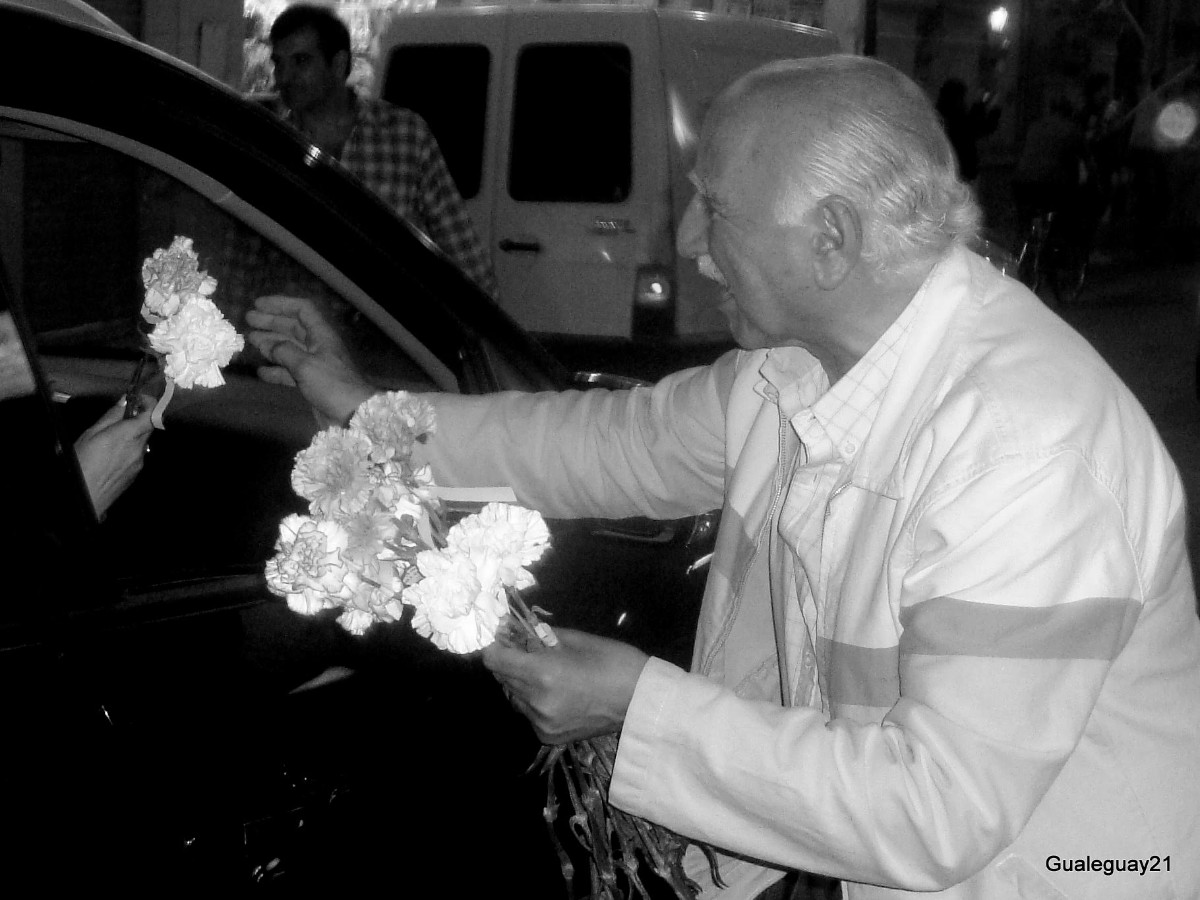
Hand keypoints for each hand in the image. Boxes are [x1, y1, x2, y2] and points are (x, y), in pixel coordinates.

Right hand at [75, 396, 153, 517]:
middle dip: (137, 419)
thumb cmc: (82, 463)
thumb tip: (125, 401)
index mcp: (129, 435)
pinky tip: (111, 455)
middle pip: (148, 427)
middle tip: (119, 417)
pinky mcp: (136, 473)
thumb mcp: (91, 434)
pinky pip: (137, 454)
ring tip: (109, 440)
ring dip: (131, 435)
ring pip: (142, 441)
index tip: (137, 399)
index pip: (152, 413)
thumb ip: (111, 417)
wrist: (86, 497)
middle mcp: (139, 448)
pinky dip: (128, 449)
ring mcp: (139, 462)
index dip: (148, 403)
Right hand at [245, 295, 375, 426]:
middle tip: (248, 320)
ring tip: (250, 341)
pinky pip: (290, 372)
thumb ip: (284, 351)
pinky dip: (276, 370)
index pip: (302, 310)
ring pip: (289, 349)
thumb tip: (268, 345)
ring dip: (270, 344)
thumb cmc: (331, 384)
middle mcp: (318, 346)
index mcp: (322, 335)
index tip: (258, 305)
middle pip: (293, 328)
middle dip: (271, 322)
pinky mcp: (311, 383)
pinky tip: (261, 372)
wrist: (352, 415)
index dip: (281, 304)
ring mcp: (314, 365)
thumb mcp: (306, 364)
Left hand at [482, 625, 649, 743]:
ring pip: (513, 696)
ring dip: (521, 682)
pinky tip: (556, 692)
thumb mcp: (577, 639)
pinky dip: (534, 701)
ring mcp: (541, 723)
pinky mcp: (548, 736)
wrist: (641, 701)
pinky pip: (528, 712)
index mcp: (542, 673)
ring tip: (546, 672)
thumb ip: (540, 635)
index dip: (497, 646)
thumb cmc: (614, 661)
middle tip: (530, 650)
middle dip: (511, 661)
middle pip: (502, 678)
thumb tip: (514, 629)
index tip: (506, 638)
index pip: (495, 660)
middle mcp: (535, 702)